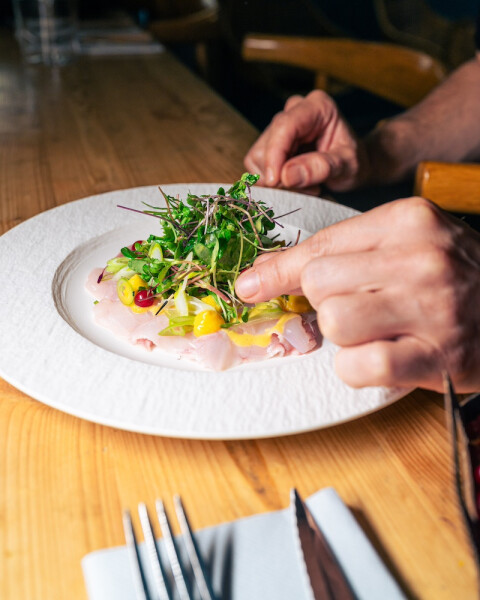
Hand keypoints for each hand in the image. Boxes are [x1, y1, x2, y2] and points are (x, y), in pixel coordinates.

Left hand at [235, 198, 479, 391]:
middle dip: (326, 302)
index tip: (248, 285)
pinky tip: (386, 356)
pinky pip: (358, 366)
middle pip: (320, 284)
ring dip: (345, 336)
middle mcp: (420, 258)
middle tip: (359, 306)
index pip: (319, 247)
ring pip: (334, 323)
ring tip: (380, 330)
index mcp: (408, 221)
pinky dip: (358, 368)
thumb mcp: (406, 244)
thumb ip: (342, 252)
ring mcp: (431, 308)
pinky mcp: (437, 356)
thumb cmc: (455, 277)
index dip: (278, 271)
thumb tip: (265, 273)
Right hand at [244, 90, 367, 191]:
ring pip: (257, 158)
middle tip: (308, 189)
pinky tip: (297, 184)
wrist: (354, 165)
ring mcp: (279, 127)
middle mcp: (293, 111)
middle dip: (280, 174)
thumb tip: (286, 175)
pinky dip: (274, 183)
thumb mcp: (347, 165)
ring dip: (277, 181)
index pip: (284, 126)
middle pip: (267, 145)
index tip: (275, 181)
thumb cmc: (355, 162)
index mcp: (316, 106)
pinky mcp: (270, 144)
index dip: (274, 155)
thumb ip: (320, 167)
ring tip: (306, 187)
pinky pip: (257, 167)